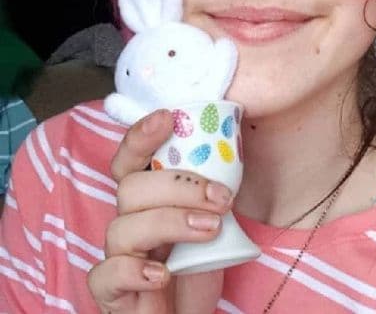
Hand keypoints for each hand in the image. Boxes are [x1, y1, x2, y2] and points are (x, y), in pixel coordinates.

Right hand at [87, 109, 230, 312]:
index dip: (141, 135)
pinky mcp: (113, 294)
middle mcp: (130, 220)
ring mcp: (119, 256)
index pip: (131, 158)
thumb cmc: (204, 263)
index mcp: (150, 196)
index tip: (168, 118)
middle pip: (131, 187)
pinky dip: (131, 271)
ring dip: (170, 222)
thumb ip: (216, 183)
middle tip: (221, 198)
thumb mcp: (217, 217)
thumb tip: (236, 133)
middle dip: (178, 186)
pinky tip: (163, 275)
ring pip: (122, 226)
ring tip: (210, 229)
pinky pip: (103, 275)